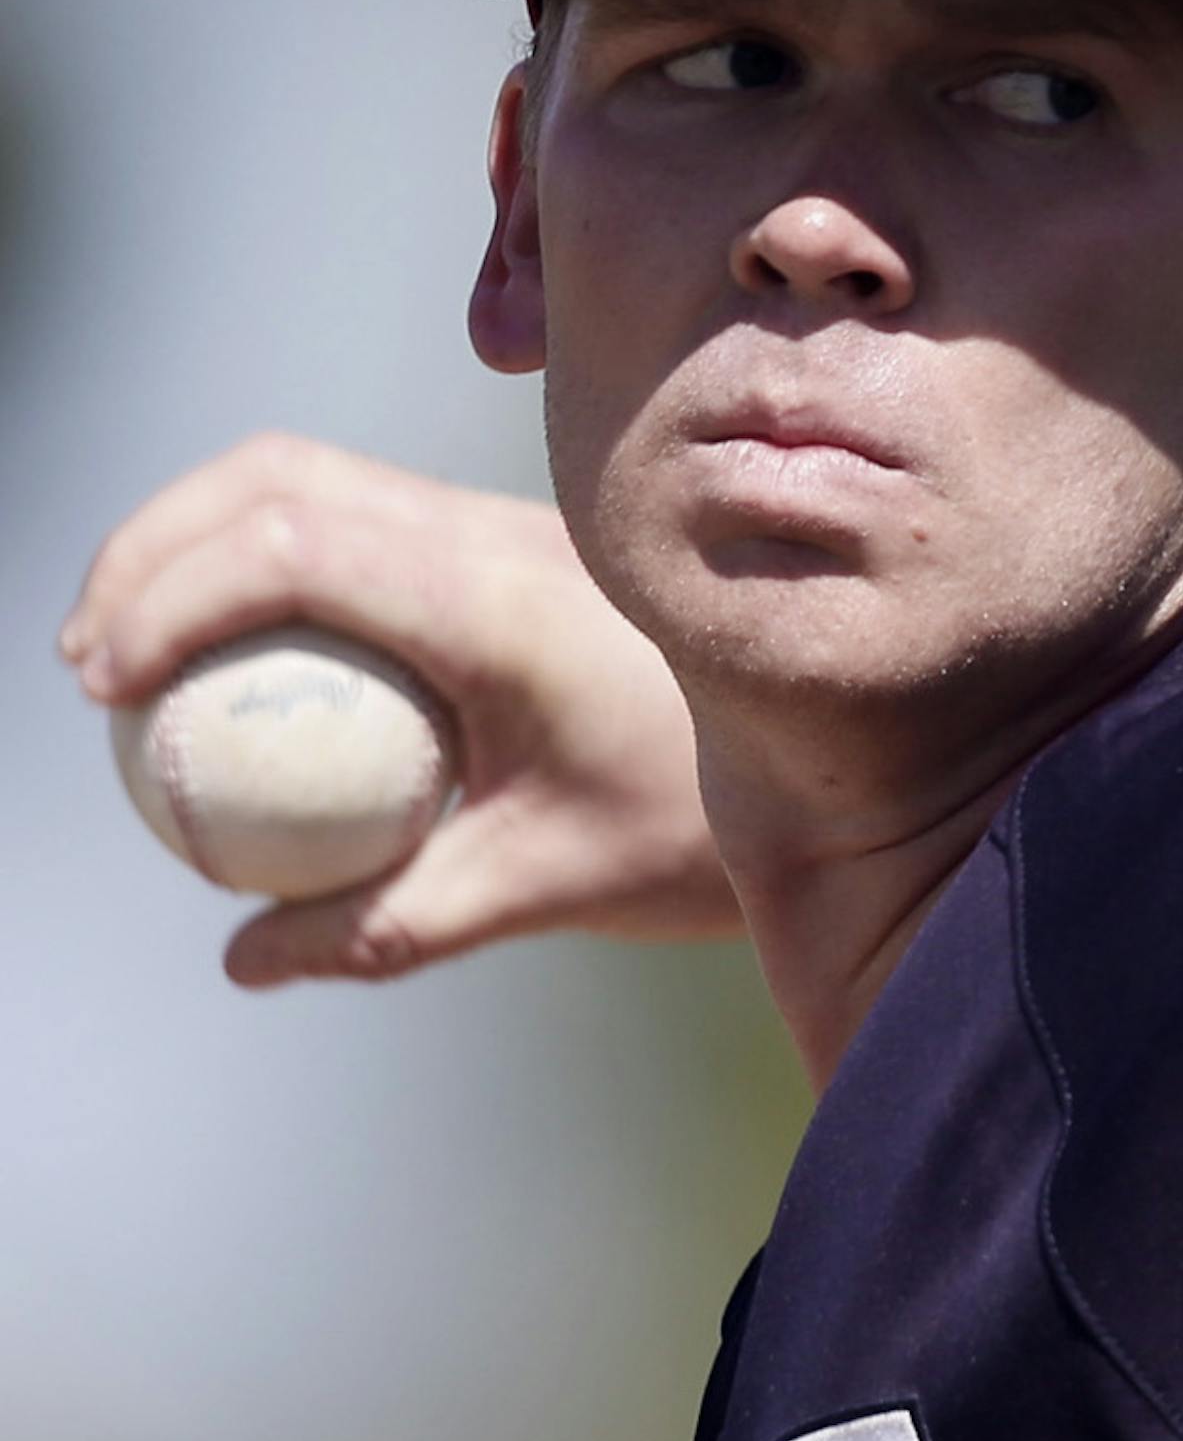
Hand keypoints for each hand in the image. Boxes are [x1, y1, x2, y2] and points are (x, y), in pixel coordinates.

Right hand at [62, 435, 739, 984]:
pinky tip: (245, 665)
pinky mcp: (506, 546)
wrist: (835, 750)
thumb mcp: (544, 883)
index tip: (104, 688)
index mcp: (494, 595)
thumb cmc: (695, 822)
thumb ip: (390, 922)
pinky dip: (270, 564)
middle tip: (89, 666)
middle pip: (273, 477)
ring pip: (311, 480)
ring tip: (137, 658)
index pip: (291, 543)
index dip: (168, 595)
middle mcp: (491, 532)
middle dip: (153, 549)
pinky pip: (357, 522)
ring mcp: (500, 525)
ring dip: (204, 544)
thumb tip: (243, 962)